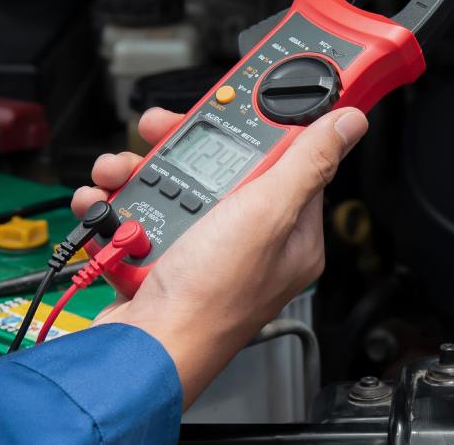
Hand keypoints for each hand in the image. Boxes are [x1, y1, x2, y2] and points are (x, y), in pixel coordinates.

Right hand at [71, 106, 367, 407]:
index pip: (286, 162)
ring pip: (172, 187)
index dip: (255, 128)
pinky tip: (104, 206)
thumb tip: (348, 124)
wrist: (144, 349)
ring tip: (119, 172)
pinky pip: (139, 217)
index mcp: (290, 234)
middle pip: (220, 168)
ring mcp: (201, 253)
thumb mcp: (267, 213)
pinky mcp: (160, 261)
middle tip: (156, 130)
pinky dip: (116, 207)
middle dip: (179, 146)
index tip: (230, 103)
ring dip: (137, 173)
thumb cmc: (210, 298)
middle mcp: (248, 244)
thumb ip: (307, 162)